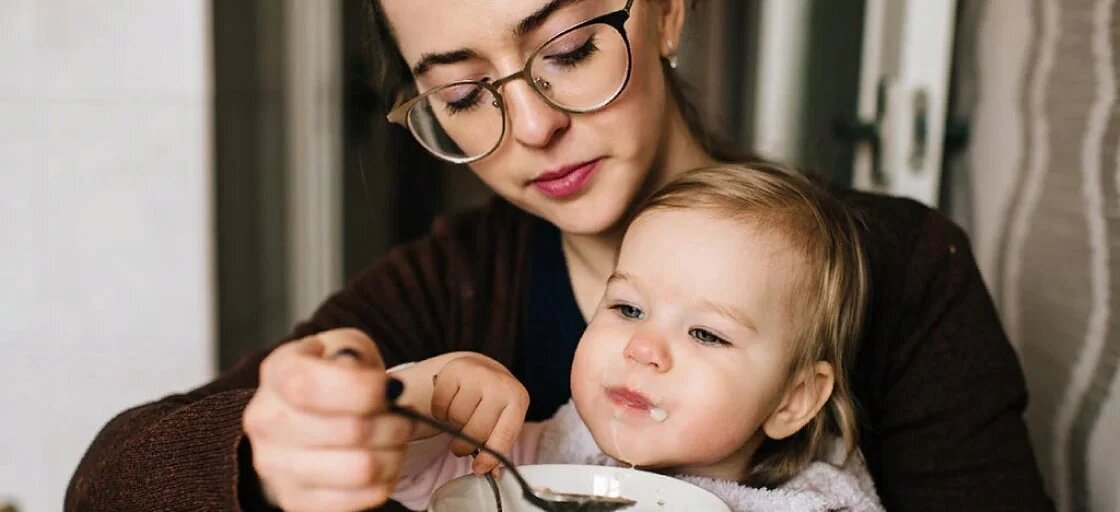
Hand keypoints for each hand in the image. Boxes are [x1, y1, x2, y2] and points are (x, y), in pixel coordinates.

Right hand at [242, 328, 413, 511]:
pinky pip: (359, 499)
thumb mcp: (345, 348)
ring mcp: (276, 466)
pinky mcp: (295, 500)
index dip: (366, 390)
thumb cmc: (331, 378)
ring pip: (362, 469)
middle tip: (402, 417)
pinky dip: (384, 481)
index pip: (314, 387)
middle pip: (352, 431)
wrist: (302, 418)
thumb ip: (354, 354)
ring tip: (395, 440)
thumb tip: (366, 381)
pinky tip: (382, 462)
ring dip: (394, 454)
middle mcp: (266, 421)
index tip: (386, 387)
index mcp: (278, 373)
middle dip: (394, 422)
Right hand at [430, 354, 528, 474]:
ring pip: (456, 418)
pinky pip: (440, 405)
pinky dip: (440, 412)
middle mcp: (499, 383)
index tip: (479, 469)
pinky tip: (450, 405)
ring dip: (453, 425)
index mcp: (517, 399)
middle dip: (465, 445)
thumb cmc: (492, 402)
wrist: (480, 369)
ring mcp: (476, 374)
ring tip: (460, 419)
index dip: (491, 456)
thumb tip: (490, 473)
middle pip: (476, 430)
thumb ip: (497, 446)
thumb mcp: (502, 421)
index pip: (505, 434)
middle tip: (462, 446)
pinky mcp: (453, 369)